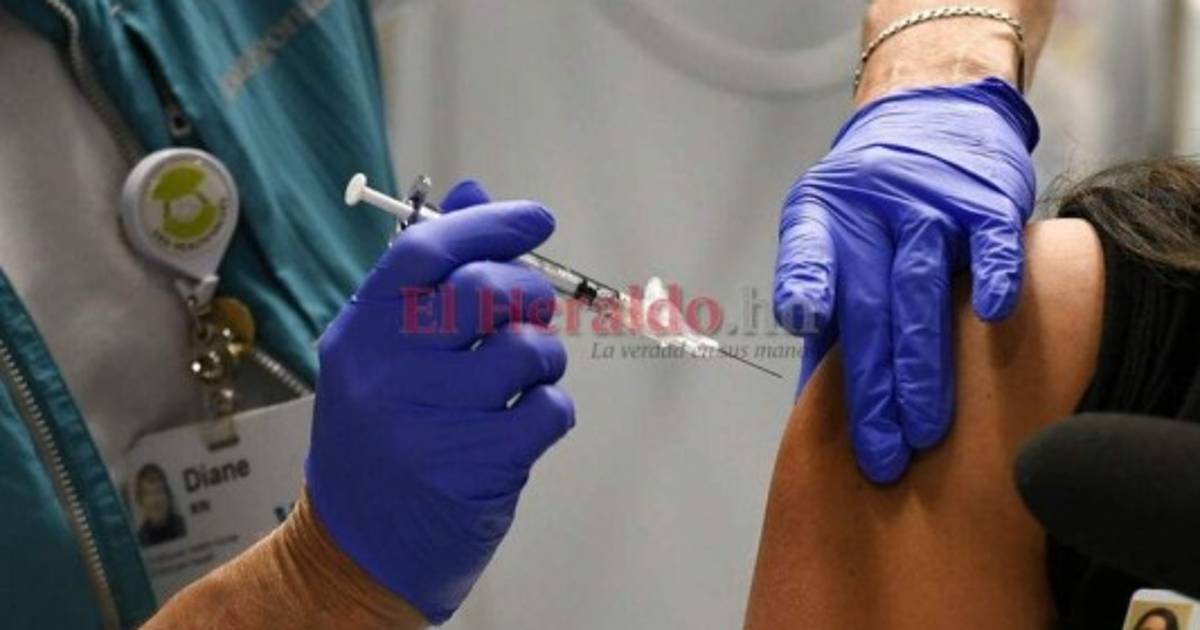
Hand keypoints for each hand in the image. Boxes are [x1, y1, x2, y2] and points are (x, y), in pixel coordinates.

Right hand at [306, 181, 574, 623]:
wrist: (356, 550)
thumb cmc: (376, 439)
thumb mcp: (379, 353)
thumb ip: (426, 277)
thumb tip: (474, 192)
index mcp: (361, 333)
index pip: (425, 251)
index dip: (490, 224)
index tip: (535, 219)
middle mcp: (388, 373)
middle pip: (483, 291)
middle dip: (528, 291)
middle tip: (530, 309)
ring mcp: (430, 423)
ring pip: (526, 351)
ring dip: (543, 355)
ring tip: (523, 376)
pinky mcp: (475, 469)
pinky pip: (548, 409)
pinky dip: (552, 408)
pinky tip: (524, 421)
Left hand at [773, 78, 1038, 482]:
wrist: (935, 113)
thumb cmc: (873, 198)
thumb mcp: (830, 231)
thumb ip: (825, 306)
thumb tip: (809, 402)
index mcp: (822, 216)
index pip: (806, 249)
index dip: (805, 282)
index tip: (804, 320)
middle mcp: (870, 207)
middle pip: (868, 303)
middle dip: (871, 386)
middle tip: (879, 454)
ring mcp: (929, 202)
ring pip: (920, 287)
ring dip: (922, 362)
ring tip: (923, 429)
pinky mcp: (985, 200)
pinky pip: (991, 241)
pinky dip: (993, 276)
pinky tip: (994, 318)